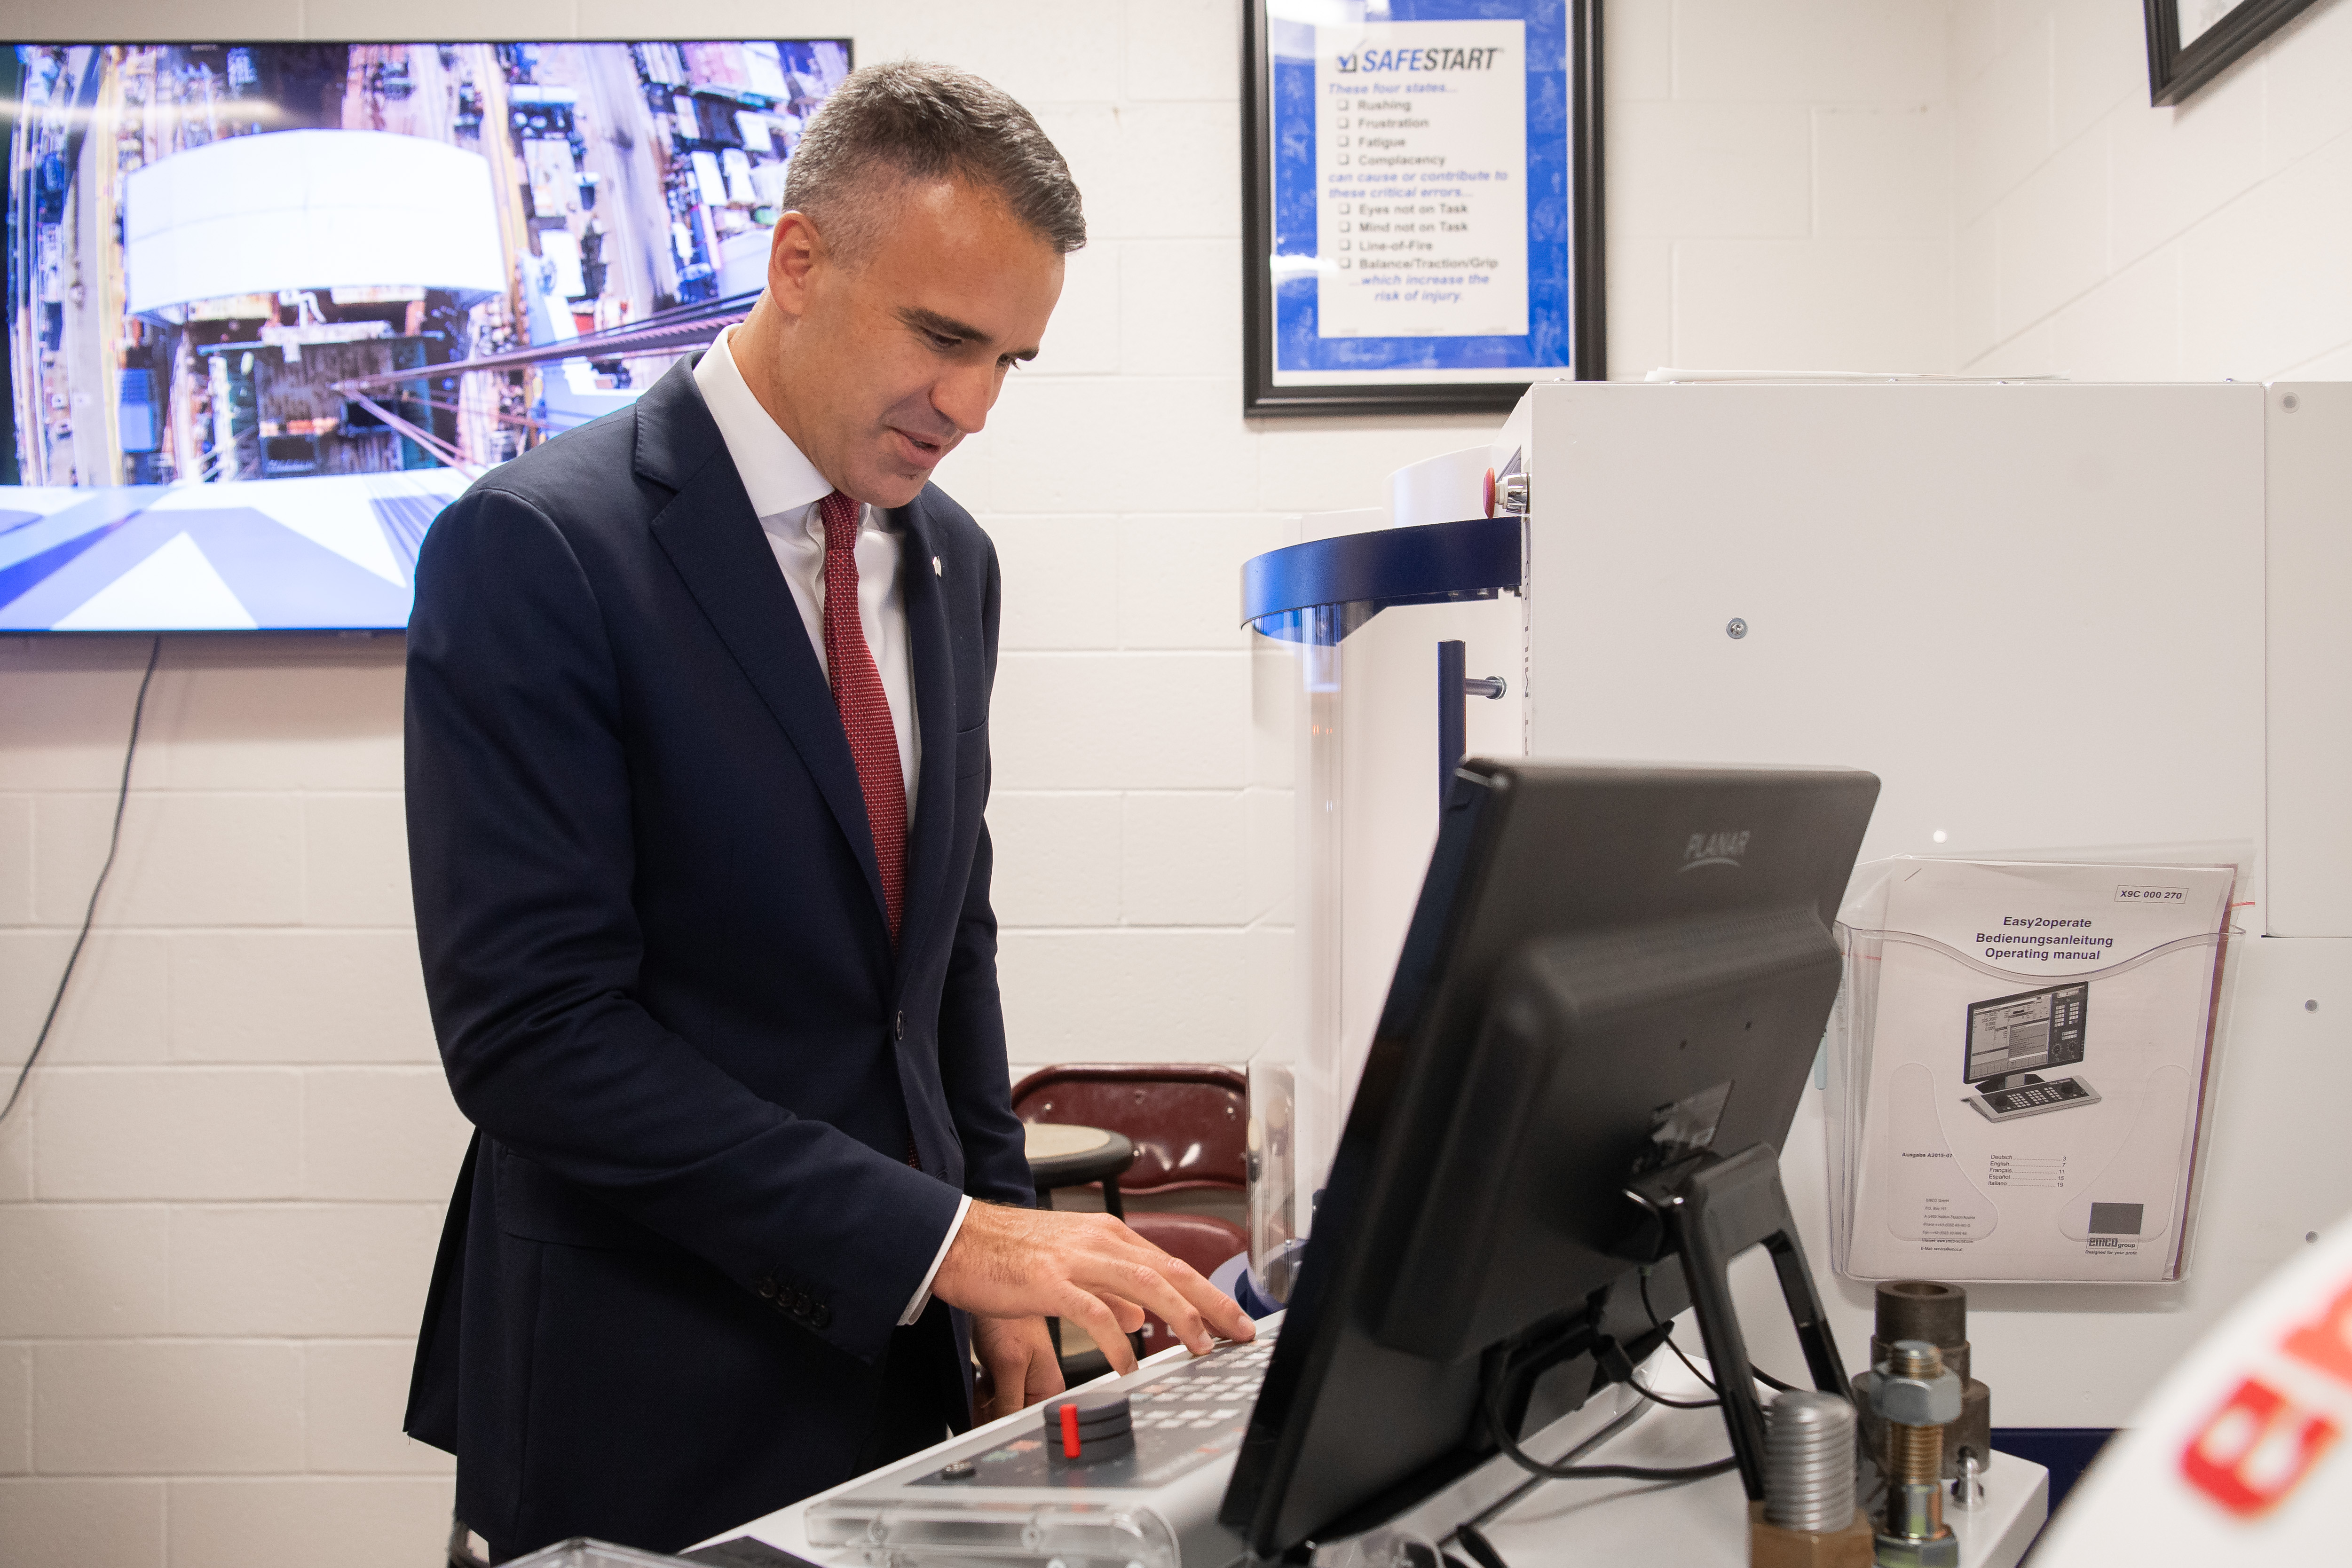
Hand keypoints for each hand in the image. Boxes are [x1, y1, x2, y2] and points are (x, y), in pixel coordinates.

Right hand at [931, 1202, 1256, 1373]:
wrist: (958, 1240)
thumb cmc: (1011, 1255)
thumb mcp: (1071, 1265)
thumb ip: (1109, 1290)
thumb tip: (1140, 1317)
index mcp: (1107, 1236)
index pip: (1171, 1265)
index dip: (1208, 1293)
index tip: (1234, 1319)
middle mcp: (1099, 1241)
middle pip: (1170, 1271)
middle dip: (1211, 1303)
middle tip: (1239, 1332)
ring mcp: (1075, 1258)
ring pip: (1143, 1283)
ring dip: (1178, 1316)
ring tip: (1199, 1346)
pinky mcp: (1049, 1280)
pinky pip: (1093, 1310)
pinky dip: (1116, 1337)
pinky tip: (1128, 1361)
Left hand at [972, 1315, 1062, 1423]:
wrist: (991, 1283)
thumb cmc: (1010, 1317)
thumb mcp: (1009, 1364)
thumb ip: (1008, 1403)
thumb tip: (1003, 1432)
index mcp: (1049, 1388)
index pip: (1023, 1423)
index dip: (999, 1427)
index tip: (980, 1422)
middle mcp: (1038, 1386)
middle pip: (1008, 1417)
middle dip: (987, 1409)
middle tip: (980, 1388)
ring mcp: (1022, 1380)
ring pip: (994, 1407)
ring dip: (980, 1398)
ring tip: (980, 1375)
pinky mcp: (1007, 1372)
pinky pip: (989, 1394)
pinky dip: (978, 1387)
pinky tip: (976, 1372)